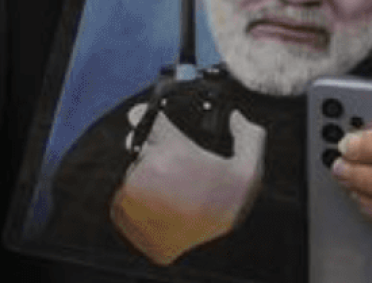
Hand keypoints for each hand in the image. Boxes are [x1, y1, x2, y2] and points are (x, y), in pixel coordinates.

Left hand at [110, 105, 265, 264]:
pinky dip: (134, 196)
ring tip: (166, 186)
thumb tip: (235, 116)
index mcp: (173, 151)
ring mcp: (131, 195)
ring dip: (142, 173)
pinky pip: (121, 196)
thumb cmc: (229, 207)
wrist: (213, 257)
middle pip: (137, 145)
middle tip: (168, 162)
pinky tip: (156, 201)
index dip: (148, 115)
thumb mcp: (250, 171)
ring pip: (129, 170)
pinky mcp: (124, 217)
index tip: (154, 120)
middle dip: (149, 149)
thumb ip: (249, 136)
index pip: (148, 119)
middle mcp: (146, 171)